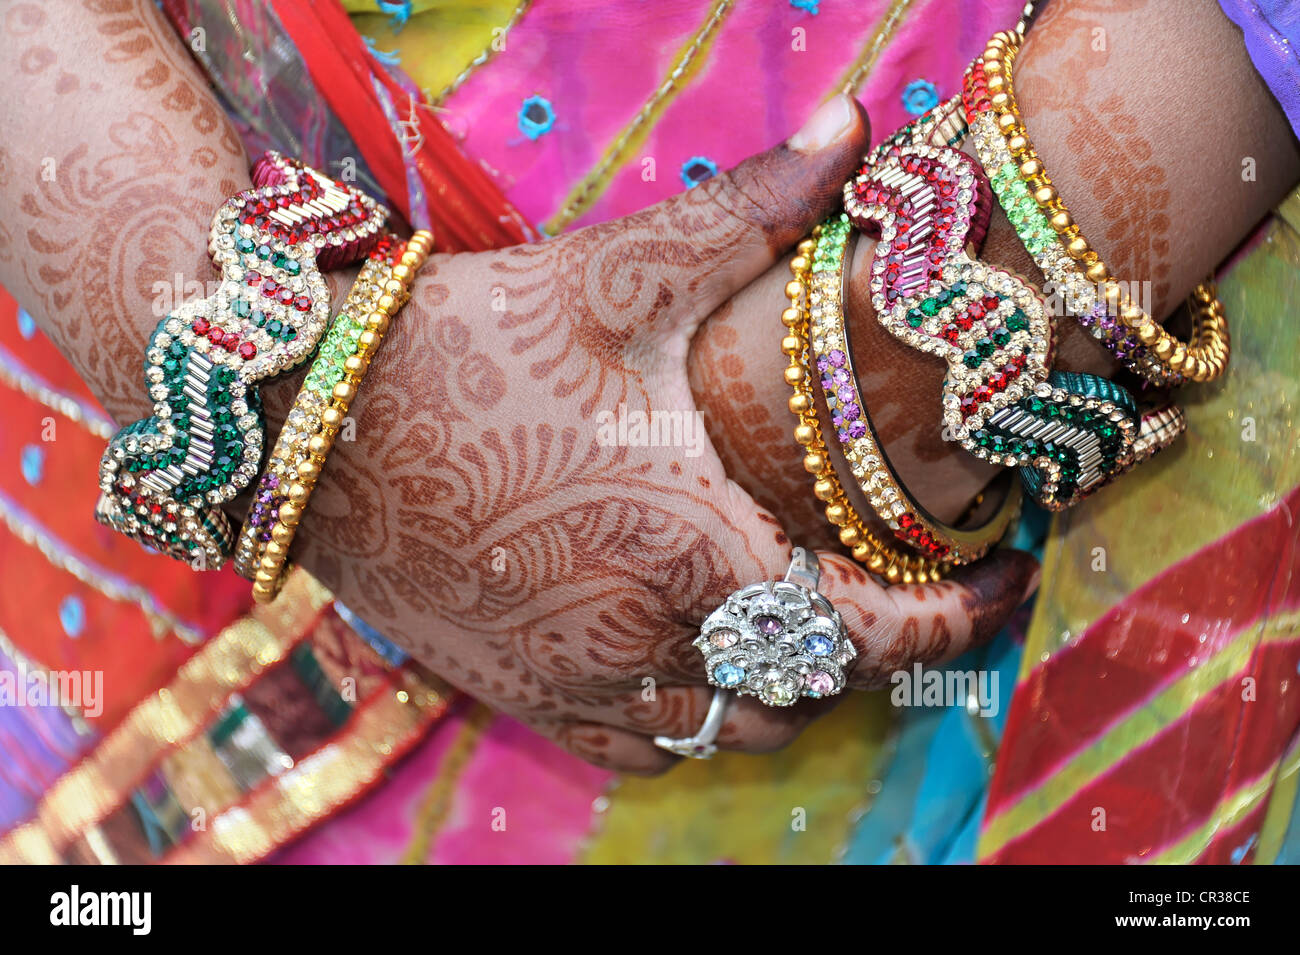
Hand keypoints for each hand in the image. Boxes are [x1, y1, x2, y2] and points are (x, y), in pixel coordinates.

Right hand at [295, 95, 1039, 772]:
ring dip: (789, 684)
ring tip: (805, 617)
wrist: (310, 422)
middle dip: (875, 644)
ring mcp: (580, 679)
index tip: (1012, 581)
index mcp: (694, 544)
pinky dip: (697, 717)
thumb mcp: (616, 273)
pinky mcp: (523, 693)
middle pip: (810, 686)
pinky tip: (699, 660)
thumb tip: (858, 124)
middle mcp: (648, 634)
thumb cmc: (468, 347)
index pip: (873, 630)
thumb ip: (751, 208)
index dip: (962, 618)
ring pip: (731, 730)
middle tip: (898, 579)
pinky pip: (640, 749)